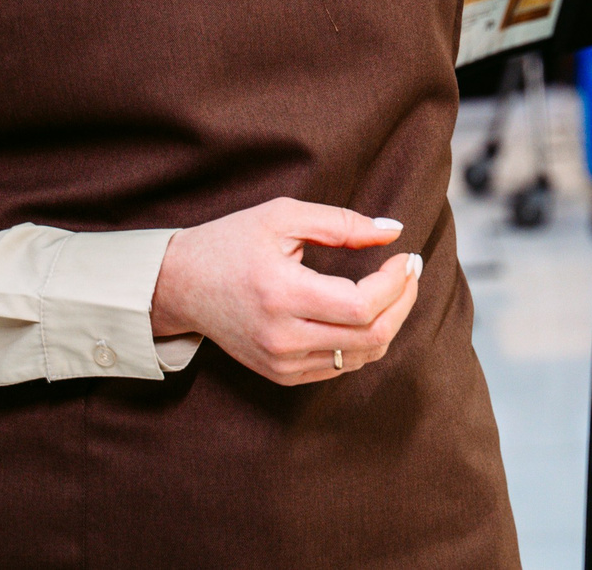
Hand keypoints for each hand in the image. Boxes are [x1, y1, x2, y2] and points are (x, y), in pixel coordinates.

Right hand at [150, 197, 421, 385]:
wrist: (180, 285)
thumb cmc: (231, 243)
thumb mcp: (283, 216)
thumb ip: (342, 223)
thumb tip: (394, 232)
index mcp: (282, 293)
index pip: (362, 305)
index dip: (396, 283)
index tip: (406, 257)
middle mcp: (283, 337)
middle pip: (371, 336)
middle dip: (404, 303)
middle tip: (411, 272)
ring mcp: (282, 362)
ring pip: (362, 356)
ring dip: (390, 322)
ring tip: (395, 288)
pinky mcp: (281, 375)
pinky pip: (340, 367)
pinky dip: (365, 341)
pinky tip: (368, 312)